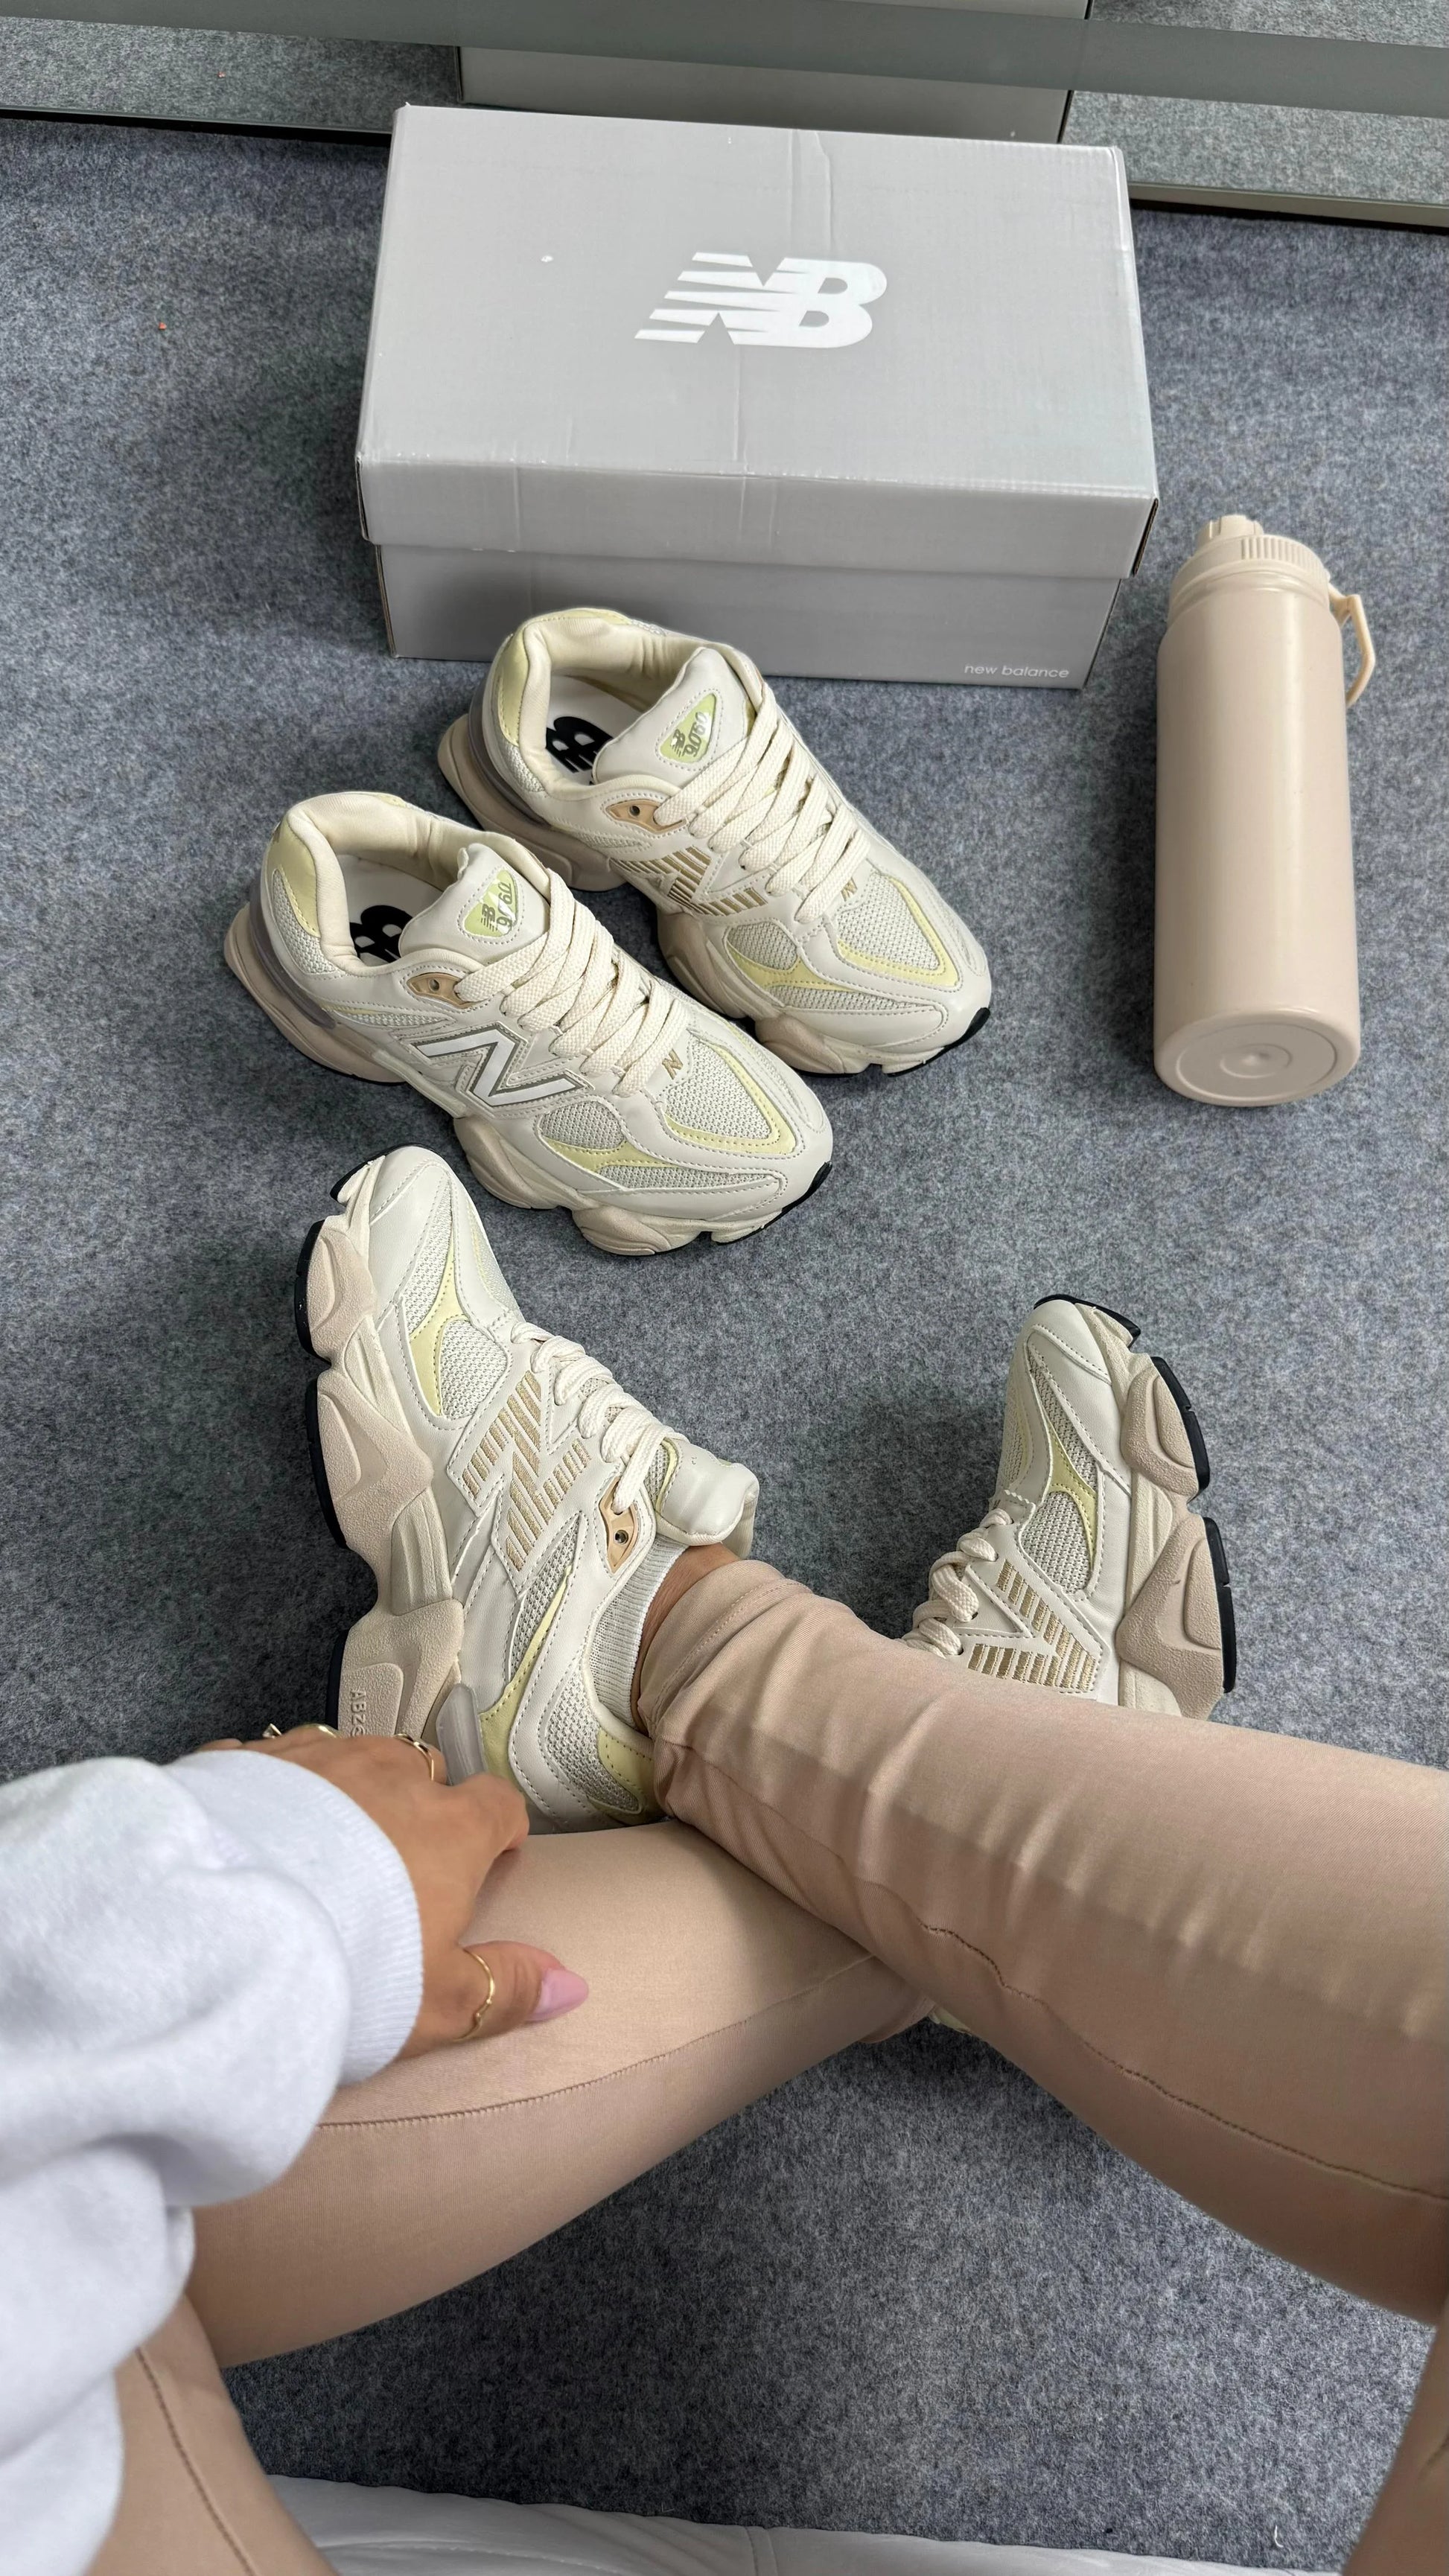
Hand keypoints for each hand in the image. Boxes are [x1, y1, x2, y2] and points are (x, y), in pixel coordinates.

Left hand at [203, 1727, 585, 2055]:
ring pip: (351, 1758)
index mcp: (449, 1828)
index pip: (498, 1804)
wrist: (220, 1932)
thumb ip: (508, 1988)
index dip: (498, 1832)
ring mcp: (317, 1755)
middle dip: (417, 1807)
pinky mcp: (246, 1758)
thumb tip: (575, 1986)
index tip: (488, 1860)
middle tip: (391, 1867)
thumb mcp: (437, 2003)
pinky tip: (254, 1832)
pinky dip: (275, 1789)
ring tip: (318, 1848)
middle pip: (423, 1773)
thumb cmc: (348, 1972)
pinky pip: (274, 1762)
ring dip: (347, 1792)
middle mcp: (391, 1774)